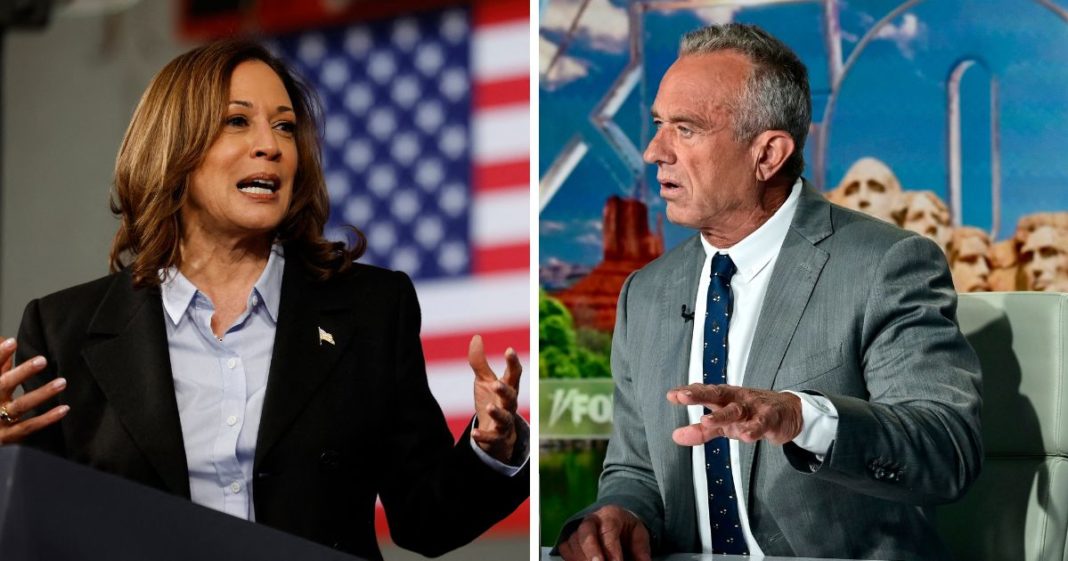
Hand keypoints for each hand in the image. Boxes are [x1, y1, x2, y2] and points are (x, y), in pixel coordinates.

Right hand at [0, 337, 67, 444]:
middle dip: (22, 372)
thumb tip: (5, 339)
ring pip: (20, 406)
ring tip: (62, 382)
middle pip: (3, 385)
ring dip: (42, 393)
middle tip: (42, 360)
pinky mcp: (7, 436)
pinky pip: (29, 426)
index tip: (11, 341)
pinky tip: (64, 408)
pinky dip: (47, 418)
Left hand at [467, 334, 521, 462]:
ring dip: (498, 413)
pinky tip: (474, 433)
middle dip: (505, 390)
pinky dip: (484, 436)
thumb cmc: (491, 401)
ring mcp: (505, 422)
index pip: (514, 374)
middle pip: (511, 396)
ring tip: (490, 407)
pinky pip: (492, 438)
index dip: (512, 363)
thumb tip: (476, 336)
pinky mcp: (497, 438)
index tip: (509, 350)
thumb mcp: (484, 381)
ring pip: (505, 418)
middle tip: (497, 384)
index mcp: (508, 388)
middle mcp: (509, 404)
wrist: (496, 434)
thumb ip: (480, 361)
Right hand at [558, 505, 650, 560]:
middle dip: (592, 552)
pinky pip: (566, 549)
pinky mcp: (570, 539)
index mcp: (611, 515)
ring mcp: (578, 529)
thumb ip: (641, 551)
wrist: (614, 521)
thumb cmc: (626, 530)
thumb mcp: (639, 535)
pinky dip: (572, 559)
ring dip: (582, 558)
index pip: (609, 532)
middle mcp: (591, 519)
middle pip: (587, 533)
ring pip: (574, 542)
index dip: (612, 551)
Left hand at [667, 383, 801, 445]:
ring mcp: (753, 408)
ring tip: (706, 421)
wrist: (788, 413)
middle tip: (683, 396)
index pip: (704, 392)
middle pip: (716, 394)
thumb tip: (676, 436)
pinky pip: (760, 424)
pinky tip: (745, 435)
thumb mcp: (724, 424)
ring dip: (721, 415)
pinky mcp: (769, 419)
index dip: (688, 393)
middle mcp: (737, 399)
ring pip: (736, 410)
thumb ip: (701, 431)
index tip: (671, 395)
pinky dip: (753, 429)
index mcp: (725, 398)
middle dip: (699, 395)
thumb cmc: (752, 415)